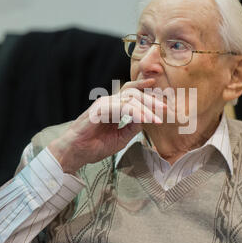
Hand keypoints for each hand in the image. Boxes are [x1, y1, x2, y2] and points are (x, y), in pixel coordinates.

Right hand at [48, 78, 165, 173]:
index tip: (160, 91)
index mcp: (113, 107)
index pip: (131, 92)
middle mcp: (109, 102)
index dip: (145, 89)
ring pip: (130, 99)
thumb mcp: (120, 138)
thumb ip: (133, 127)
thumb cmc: (94, 146)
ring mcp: (104, 104)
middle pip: (133, 93)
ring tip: (158, 118)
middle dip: (151, 99)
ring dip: (146, 108)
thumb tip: (147, 119)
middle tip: (165, 108)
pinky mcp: (100, 110)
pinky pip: (122, 108)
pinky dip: (136, 113)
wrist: (76, 153)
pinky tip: (145, 119)